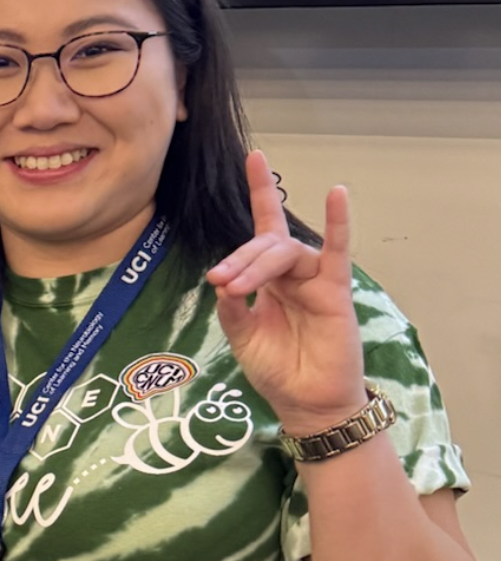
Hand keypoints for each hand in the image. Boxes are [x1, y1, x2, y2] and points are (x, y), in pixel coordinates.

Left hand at [205, 151, 366, 434]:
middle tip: (220, 279)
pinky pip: (338, 251)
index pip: (260, 232)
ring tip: (235, 284)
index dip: (259, 193)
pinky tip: (337, 193)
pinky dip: (338, 223)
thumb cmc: (277, 370)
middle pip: (264, 245)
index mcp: (267, 280)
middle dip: (239, 259)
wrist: (307, 403)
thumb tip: (221, 282)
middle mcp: (290, 274)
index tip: (253, 157)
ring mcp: (313, 279)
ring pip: (285, 253)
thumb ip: (232, 310)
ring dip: (257, 264)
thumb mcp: (242, 339)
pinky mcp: (334, 290)